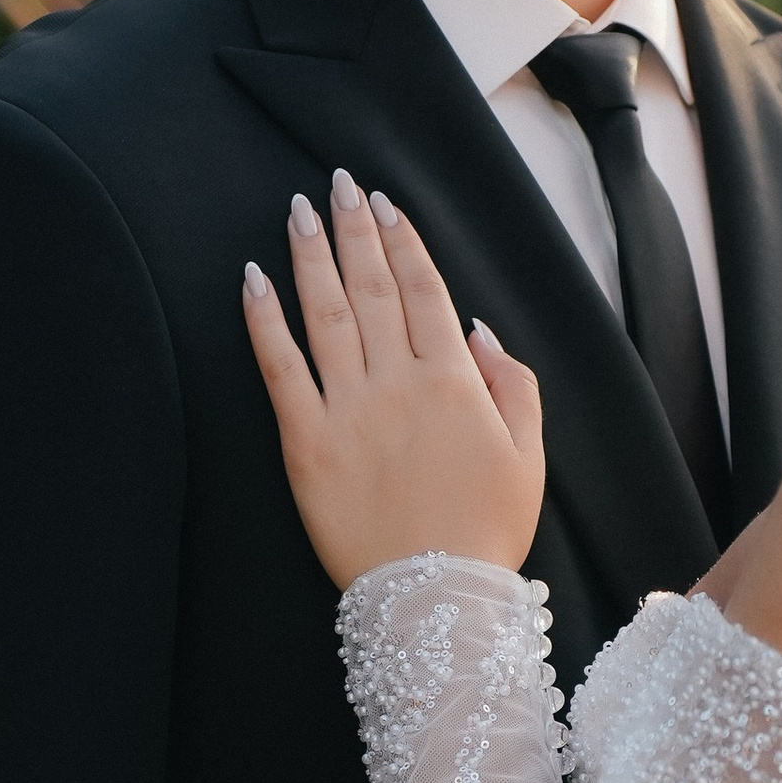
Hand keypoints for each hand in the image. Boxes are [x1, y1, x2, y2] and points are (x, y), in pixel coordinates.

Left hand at [243, 169, 543, 587]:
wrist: (435, 599)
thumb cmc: (487, 530)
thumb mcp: (529, 456)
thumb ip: (512, 384)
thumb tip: (479, 329)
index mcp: (455, 380)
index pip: (424, 289)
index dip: (403, 241)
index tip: (385, 203)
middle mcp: (398, 381)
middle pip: (371, 286)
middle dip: (355, 228)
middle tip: (339, 183)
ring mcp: (348, 408)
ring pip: (325, 312)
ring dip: (309, 254)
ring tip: (298, 210)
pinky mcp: (306, 442)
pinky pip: (279, 368)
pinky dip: (263, 319)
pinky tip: (252, 279)